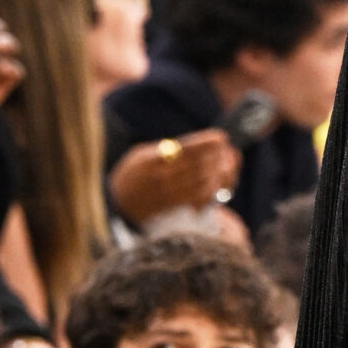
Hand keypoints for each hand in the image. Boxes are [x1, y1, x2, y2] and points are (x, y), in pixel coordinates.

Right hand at [109, 131, 241, 224]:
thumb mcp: (142, 154)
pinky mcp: (175, 209)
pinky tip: (220, 182)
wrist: (118, 205)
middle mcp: (162, 178)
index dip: (206, 143)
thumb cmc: (132, 175)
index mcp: (154, 159)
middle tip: (229, 151)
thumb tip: (198, 146)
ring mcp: (170, 195)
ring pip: (204, 183)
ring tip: (228, 164)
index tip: (221, 137)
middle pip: (199, 166)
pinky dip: (214, 190)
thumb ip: (166, 150)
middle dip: (219, 157)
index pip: (186, 148)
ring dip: (220, 173)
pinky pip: (201, 200)